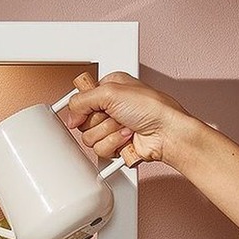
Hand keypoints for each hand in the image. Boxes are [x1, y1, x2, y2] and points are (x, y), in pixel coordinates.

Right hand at [67, 72, 196, 166]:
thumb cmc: (152, 108)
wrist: (168, 133)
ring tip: (126, 127)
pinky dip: (114, 145)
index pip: (81, 99)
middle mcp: (110, 108)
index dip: (83, 106)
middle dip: (99, 121)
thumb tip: (70, 114)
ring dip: (108, 133)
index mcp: (109, 88)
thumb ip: (82, 99)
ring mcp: (113, 128)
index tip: (89, 108)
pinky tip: (128, 138)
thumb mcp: (111, 91)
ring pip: (90, 138)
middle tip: (116, 116)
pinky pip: (100, 151)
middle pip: (84, 121)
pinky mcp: (116, 145)